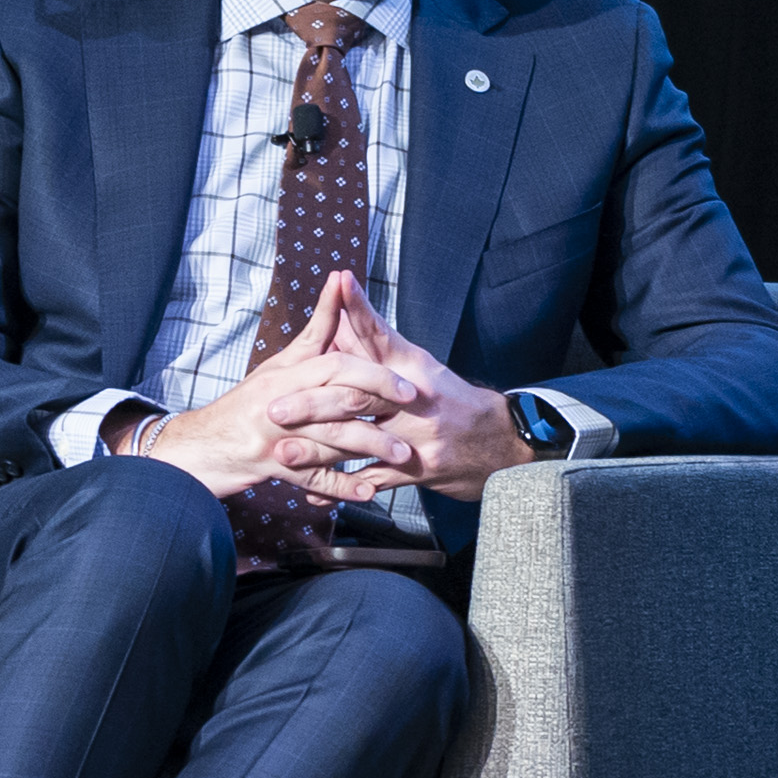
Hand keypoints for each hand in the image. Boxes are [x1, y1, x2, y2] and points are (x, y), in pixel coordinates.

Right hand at [141, 272, 420, 503]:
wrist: (197, 448)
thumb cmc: (242, 405)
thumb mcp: (276, 367)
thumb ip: (313, 335)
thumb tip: (339, 286)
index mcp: (285, 374)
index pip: (337, 366)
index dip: (374, 374)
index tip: (405, 385)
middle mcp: (280, 402)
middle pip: (339, 398)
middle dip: (381, 402)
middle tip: (413, 410)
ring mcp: (276, 436)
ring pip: (332, 440)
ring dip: (371, 447)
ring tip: (402, 454)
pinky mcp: (272, 468)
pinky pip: (313, 480)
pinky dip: (342, 487)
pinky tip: (369, 491)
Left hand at [274, 273, 527, 499]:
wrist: (502, 443)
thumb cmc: (454, 403)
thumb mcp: (422, 370)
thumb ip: (379, 348)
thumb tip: (339, 319)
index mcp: (415, 369)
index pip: (382, 334)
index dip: (359, 310)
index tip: (338, 285)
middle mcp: (415, 400)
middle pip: (357, 395)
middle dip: (311, 402)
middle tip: (274, 406)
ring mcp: (417, 437)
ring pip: (359, 442)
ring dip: (317, 450)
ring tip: (283, 452)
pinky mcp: (418, 470)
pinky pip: (374, 480)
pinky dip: (341, 487)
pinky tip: (314, 491)